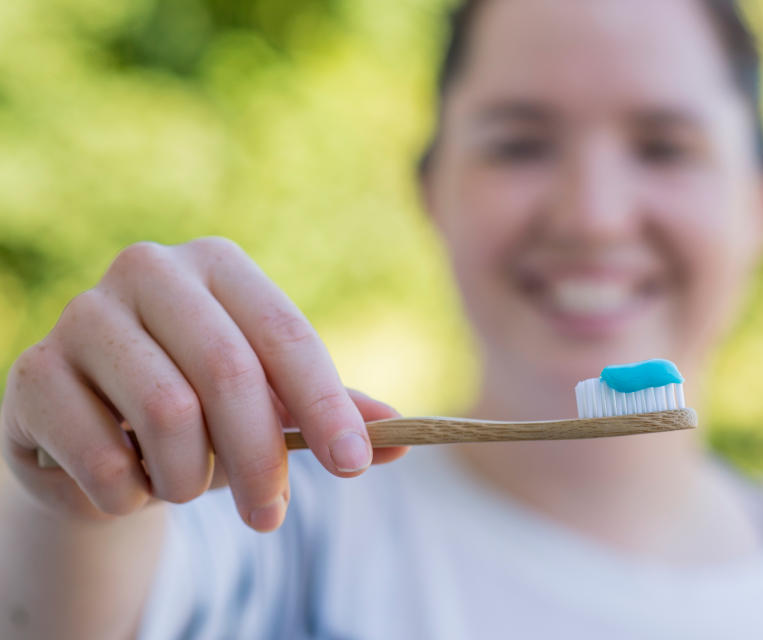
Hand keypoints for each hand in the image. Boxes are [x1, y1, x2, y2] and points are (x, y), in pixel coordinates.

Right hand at [0, 237, 407, 531]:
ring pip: (168, 413)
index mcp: (218, 265)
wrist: (94, 433)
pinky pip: (102, 454)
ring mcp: (82, 315)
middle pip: (230, 372)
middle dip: (261, 458)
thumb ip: (331, 413)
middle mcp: (149, 270)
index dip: (326, 404)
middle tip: (271, 516)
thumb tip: (405, 438)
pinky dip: (130, 491)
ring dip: (191, 478)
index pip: (286, 334)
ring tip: (189, 487)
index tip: (355, 466)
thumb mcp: (269, 406)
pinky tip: (129, 484)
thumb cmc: (197, 410)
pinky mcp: (32, 372)